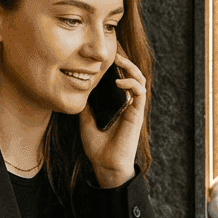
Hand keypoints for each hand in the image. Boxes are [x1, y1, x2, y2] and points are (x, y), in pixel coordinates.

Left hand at [78, 47, 146, 184]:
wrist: (106, 165)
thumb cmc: (98, 147)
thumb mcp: (86, 121)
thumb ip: (85, 106)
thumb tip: (77, 91)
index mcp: (118, 104)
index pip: (122, 79)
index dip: (118, 66)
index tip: (106, 56)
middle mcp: (128, 104)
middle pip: (133, 75)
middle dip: (125, 61)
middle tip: (113, 52)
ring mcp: (134, 108)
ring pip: (139, 80)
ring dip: (131, 67)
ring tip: (119, 60)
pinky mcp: (137, 114)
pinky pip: (139, 92)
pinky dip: (131, 83)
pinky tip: (119, 81)